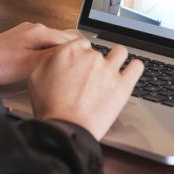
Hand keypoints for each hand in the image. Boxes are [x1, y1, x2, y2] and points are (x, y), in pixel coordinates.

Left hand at [0, 22, 79, 84]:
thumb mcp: (31, 64)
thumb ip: (53, 57)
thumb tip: (71, 56)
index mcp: (40, 31)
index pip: (70, 39)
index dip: (79, 53)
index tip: (86, 63)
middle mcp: (34, 28)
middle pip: (62, 39)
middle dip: (71, 53)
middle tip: (79, 68)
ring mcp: (26, 33)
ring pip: (51, 43)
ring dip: (59, 55)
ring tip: (65, 70)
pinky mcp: (19, 41)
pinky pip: (41, 46)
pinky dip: (48, 55)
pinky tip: (47, 66)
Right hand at [29, 39, 143, 139]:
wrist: (66, 130)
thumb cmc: (50, 108)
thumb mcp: (36, 78)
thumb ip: (48, 60)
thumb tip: (57, 55)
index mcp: (71, 51)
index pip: (82, 44)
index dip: (81, 55)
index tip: (80, 65)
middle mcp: (92, 57)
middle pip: (98, 52)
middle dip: (95, 63)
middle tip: (90, 79)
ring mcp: (109, 70)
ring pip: (120, 52)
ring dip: (117, 58)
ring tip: (112, 69)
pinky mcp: (123, 85)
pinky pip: (137, 66)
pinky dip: (135, 67)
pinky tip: (130, 72)